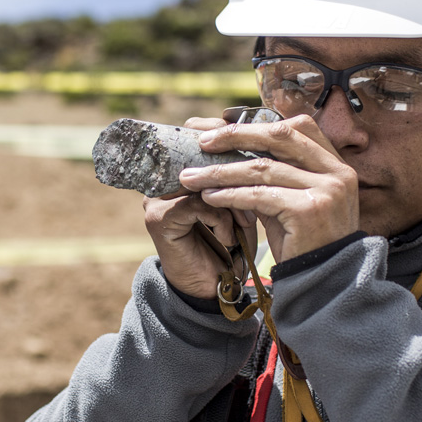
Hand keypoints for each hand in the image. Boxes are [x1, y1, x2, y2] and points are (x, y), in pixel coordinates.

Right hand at [144, 117, 258, 299]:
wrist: (215, 287)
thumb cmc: (231, 239)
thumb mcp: (240, 199)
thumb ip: (243, 170)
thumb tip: (266, 138)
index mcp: (178, 167)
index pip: (198, 135)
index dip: (230, 141)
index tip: (263, 155)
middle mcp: (161, 178)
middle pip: (198, 153)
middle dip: (234, 169)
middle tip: (260, 184)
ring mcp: (156, 198)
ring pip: (202, 181)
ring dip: (230, 200)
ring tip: (245, 221)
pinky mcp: (159, 219)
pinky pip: (197, 205)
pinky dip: (220, 221)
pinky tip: (230, 238)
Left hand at [178, 114, 357, 261]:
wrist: (325, 283)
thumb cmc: (303, 243)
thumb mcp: (290, 201)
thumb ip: (272, 176)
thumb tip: (230, 152)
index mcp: (335, 165)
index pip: (295, 127)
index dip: (257, 124)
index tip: (222, 126)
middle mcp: (336, 172)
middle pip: (279, 137)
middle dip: (235, 136)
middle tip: (201, 140)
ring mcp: (326, 189)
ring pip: (263, 168)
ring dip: (221, 171)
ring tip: (192, 176)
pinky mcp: (308, 210)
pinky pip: (259, 195)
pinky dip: (229, 194)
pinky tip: (209, 196)